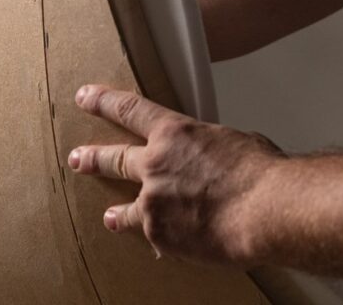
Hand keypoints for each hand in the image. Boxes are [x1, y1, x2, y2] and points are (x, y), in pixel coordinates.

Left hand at [67, 84, 285, 267]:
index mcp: (175, 133)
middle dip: (93, 158)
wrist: (264, 210)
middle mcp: (155, 165)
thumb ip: (211, 148)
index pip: (129, 110)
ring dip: (116, 212)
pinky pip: (154, 236)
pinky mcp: (159, 234)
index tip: (85, 97)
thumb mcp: (233, 141)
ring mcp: (153, 201)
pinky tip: (164, 245)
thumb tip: (215, 159)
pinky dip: (161, 239)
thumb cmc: (260, 174)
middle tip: (78, 158)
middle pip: (114, 158)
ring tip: (108, 217)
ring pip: (125, 207)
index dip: (103, 102)